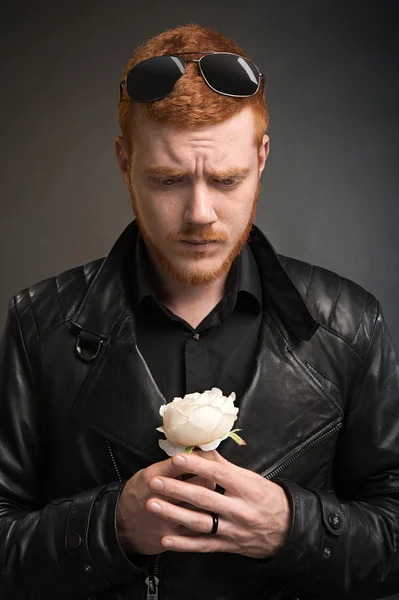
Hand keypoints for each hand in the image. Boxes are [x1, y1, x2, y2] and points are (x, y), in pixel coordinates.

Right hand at [116, 456, 214, 554]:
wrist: (120, 525)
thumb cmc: (137, 494)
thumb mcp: (148, 473)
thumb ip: (170, 466)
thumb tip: (196, 456)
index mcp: (154, 476)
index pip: (186, 465)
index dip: (200, 463)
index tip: (206, 463)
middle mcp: (161, 496)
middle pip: (198, 487)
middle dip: (210, 482)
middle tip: (214, 480)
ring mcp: (167, 518)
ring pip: (201, 509)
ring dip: (212, 503)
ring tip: (214, 497)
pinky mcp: (172, 536)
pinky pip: (198, 530)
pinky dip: (207, 522)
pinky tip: (211, 516)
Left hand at [146, 450, 290, 557]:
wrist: (287, 529)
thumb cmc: (267, 498)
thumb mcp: (251, 477)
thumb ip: (225, 465)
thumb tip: (202, 448)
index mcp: (246, 488)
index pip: (218, 474)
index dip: (197, 466)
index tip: (177, 459)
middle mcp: (239, 510)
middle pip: (204, 499)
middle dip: (177, 489)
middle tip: (156, 482)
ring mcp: (232, 530)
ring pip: (200, 523)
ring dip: (174, 514)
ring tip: (153, 505)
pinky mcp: (228, 546)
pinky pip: (203, 546)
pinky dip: (184, 544)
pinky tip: (166, 539)